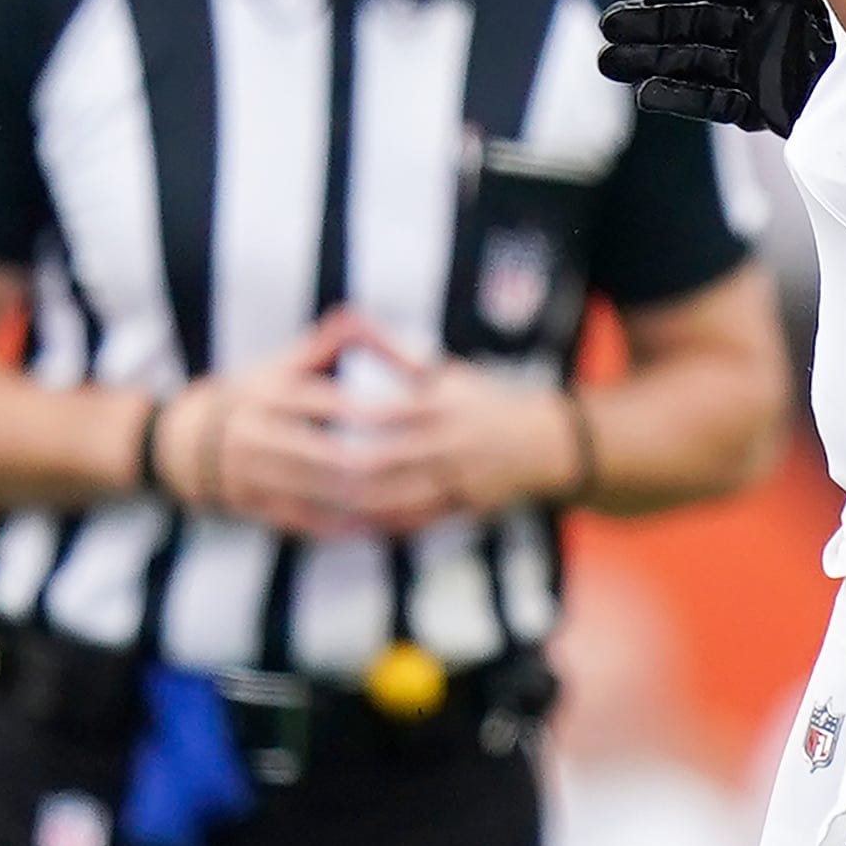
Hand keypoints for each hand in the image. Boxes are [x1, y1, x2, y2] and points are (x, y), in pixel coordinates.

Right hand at [158, 315, 398, 536]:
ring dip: (361, 500)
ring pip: (315, 493)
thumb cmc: (257, 393)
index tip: (417, 414)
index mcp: (274, 394)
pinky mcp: (252, 504)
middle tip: (418, 465)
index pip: (329, 402)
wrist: (187, 440)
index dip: (374, 410)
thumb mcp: (283, 363)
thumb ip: (327, 342)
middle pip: (325, 455)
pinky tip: (373, 525)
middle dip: (373, 462)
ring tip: (406, 497)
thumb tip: (362, 315)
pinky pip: (299, 520)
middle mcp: (260, 434)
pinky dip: (337, 525)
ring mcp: (253, 473)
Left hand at [322, 319, 579, 533]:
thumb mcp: (448, 374)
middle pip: (386, 458)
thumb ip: (397, 356)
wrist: (544, 442)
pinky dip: (381, 524)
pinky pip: (415, 520)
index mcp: (442, 405)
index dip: (348, 417)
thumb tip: (353, 320)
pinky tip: (353, 525)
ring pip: (396, 496)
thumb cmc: (482, 401)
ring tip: (317, 502)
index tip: (310, 419)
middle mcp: (448, 441)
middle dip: (341, 467)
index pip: (387, 410)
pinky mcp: (462, 505)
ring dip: (355, 503)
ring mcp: (456, 476)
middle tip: (300, 470)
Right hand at [598, 0, 835, 136]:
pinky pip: (717, 101)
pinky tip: (648, 94)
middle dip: (652, 24)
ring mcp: (760, 66)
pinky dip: (684, 98)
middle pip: (697, 21)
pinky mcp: (764, 106)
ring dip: (653, 60)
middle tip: (608, 27)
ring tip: (609, 62)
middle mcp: (764, 25)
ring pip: (696, 61)